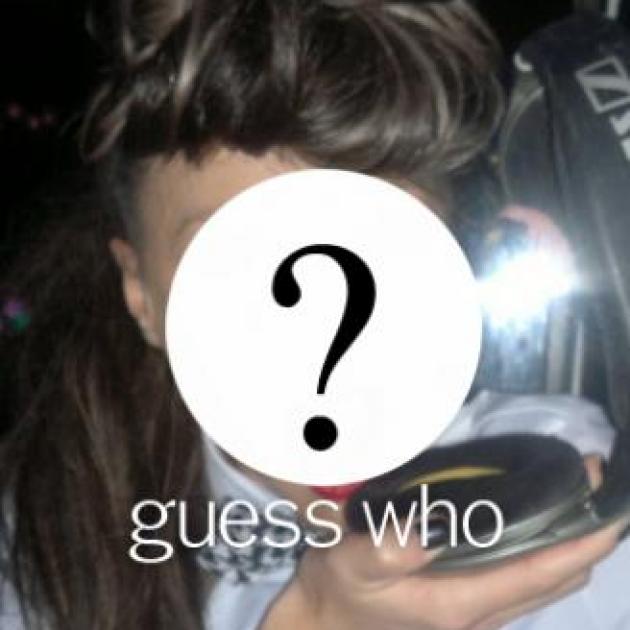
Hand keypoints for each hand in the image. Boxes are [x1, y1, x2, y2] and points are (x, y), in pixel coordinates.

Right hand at [263, 457, 623, 629]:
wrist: (326, 623)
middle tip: (587, 481)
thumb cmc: (339, 589)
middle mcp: (482, 615)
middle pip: (559, 580)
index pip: (539, 572)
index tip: (607, 500)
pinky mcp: (472, 606)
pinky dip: (544, 551)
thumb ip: (387, 548)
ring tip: (571, 494)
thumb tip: (433, 529)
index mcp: (459, 604)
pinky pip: (526, 581)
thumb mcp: (351, 562)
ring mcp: (481, 614)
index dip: (581, 540)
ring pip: (547, 583)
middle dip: (585, 536)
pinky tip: (532, 519)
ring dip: (569, 542)